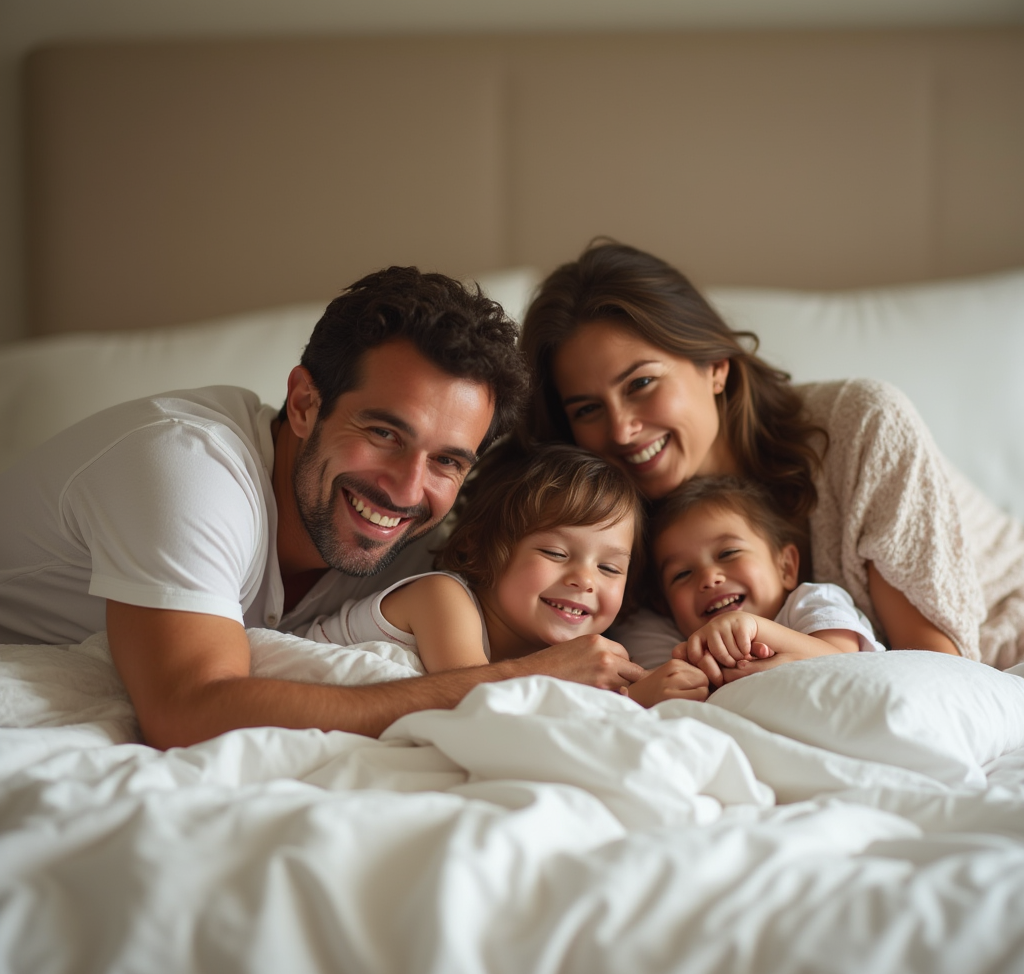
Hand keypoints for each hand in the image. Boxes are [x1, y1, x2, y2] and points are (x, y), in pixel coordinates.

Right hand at [509, 634, 644, 690]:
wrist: (534, 675)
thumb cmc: (553, 662)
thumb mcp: (577, 646)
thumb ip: (598, 651)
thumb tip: (616, 662)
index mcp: (598, 641)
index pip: (625, 653)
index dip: (621, 663)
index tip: (614, 670)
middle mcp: (605, 656)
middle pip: (633, 670)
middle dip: (627, 677)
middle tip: (616, 684)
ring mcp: (603, 675)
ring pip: (627, 685)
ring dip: (620, 690)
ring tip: (607, 692)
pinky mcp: (599, 692)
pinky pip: (618, 697)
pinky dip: (614, 700)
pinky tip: (603, 699)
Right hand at [624, 659, 709, 706]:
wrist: (635, 700)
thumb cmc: (658, 689)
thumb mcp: (672, 675)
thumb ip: (690, 673)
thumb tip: (719, 677)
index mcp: (675, 663)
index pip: (704, 669)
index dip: (702, 681)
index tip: (693, 689)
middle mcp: (673, 670)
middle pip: (706, 679)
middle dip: (702, 689)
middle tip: (690, 697)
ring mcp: (671, 683)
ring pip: (704, 690)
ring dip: (699, 698)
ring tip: (686, 701)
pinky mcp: (670, 697)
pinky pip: (697, 699)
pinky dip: (695, 704)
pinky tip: (683, 706)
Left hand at [673, 613, 773, 686]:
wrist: (745, 627)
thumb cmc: (726, 649)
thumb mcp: (711, 657)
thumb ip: (700, 665)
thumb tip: (687, 666)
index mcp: (697, 638)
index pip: (694, 654)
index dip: (706, 668)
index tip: (716, 676)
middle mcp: (708, 629)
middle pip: (716, 654)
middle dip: (726, 664)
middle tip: (732, 666)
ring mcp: (723, 623)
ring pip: (731, 652)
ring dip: (739, 659)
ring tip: (740, 658)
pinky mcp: (739, 622)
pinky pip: (743, 647)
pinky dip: (747, 653)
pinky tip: (748, 651)